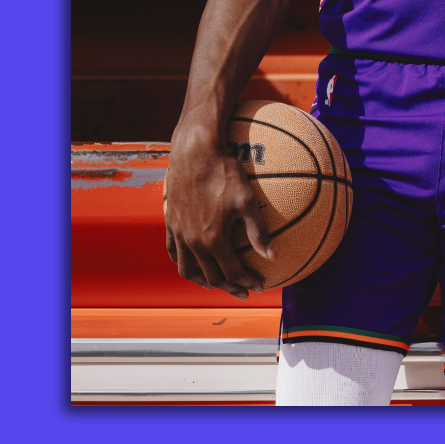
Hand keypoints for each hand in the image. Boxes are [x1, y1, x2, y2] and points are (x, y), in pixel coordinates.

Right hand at [162, 136, 276, 299]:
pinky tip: (194, 261)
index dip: (247, 282)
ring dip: (204, 281)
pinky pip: (173, 252)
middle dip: (230, 287)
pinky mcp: (171, 223)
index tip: (259, 285)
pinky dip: (184, 263)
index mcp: (214, 239)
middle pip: (211, 277)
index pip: (232, 272)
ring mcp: (179, 234)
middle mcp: (193, 242)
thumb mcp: (247, 200)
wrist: (194, 152)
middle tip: (243, 291)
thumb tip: (273, 256)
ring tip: (216, 284)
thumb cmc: (224, 172)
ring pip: (188, 270)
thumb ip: (259, 232)